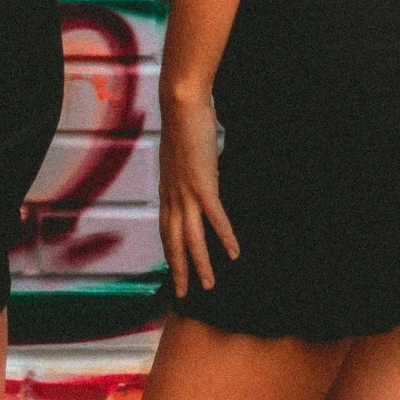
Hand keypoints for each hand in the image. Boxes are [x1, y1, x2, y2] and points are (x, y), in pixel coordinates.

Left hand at [159, 86, 239, 298]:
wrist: (181, 106)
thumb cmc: (183, 124)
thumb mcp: (182, 155)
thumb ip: (188, 171)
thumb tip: (199, 174)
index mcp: (167, 189)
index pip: (165, 229)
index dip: (170, 252)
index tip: (174, 270)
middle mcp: (172, 196)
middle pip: (173, 242)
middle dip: (179, 270)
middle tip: (184, 294)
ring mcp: (186, 192)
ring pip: (192, 238)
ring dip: (201, 264)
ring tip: (209, 285)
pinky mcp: (202, 184)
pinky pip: (214, 218)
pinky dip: (224, 237)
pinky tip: (234, 253)